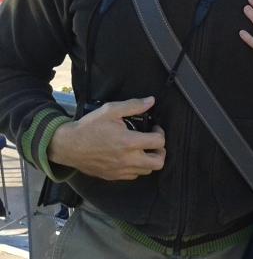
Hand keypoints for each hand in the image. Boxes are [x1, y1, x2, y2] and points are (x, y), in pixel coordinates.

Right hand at [47, 97, 165, 180]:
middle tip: (153, 142)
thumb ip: (133, 105)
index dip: (160, 133)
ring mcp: (120, 170)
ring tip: (143, 148)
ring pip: (147, 171)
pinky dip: (137, 167)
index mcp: (129, 142)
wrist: (68, 146)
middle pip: (158, 163)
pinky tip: (131, 156)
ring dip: (149, 160)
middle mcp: (127, 159)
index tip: (154, 128)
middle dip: (160, 151)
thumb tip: (151, 101)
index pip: (159, 142)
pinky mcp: (113, 176)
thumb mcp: (111, 110)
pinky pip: (133, 176)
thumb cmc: (89, 127)